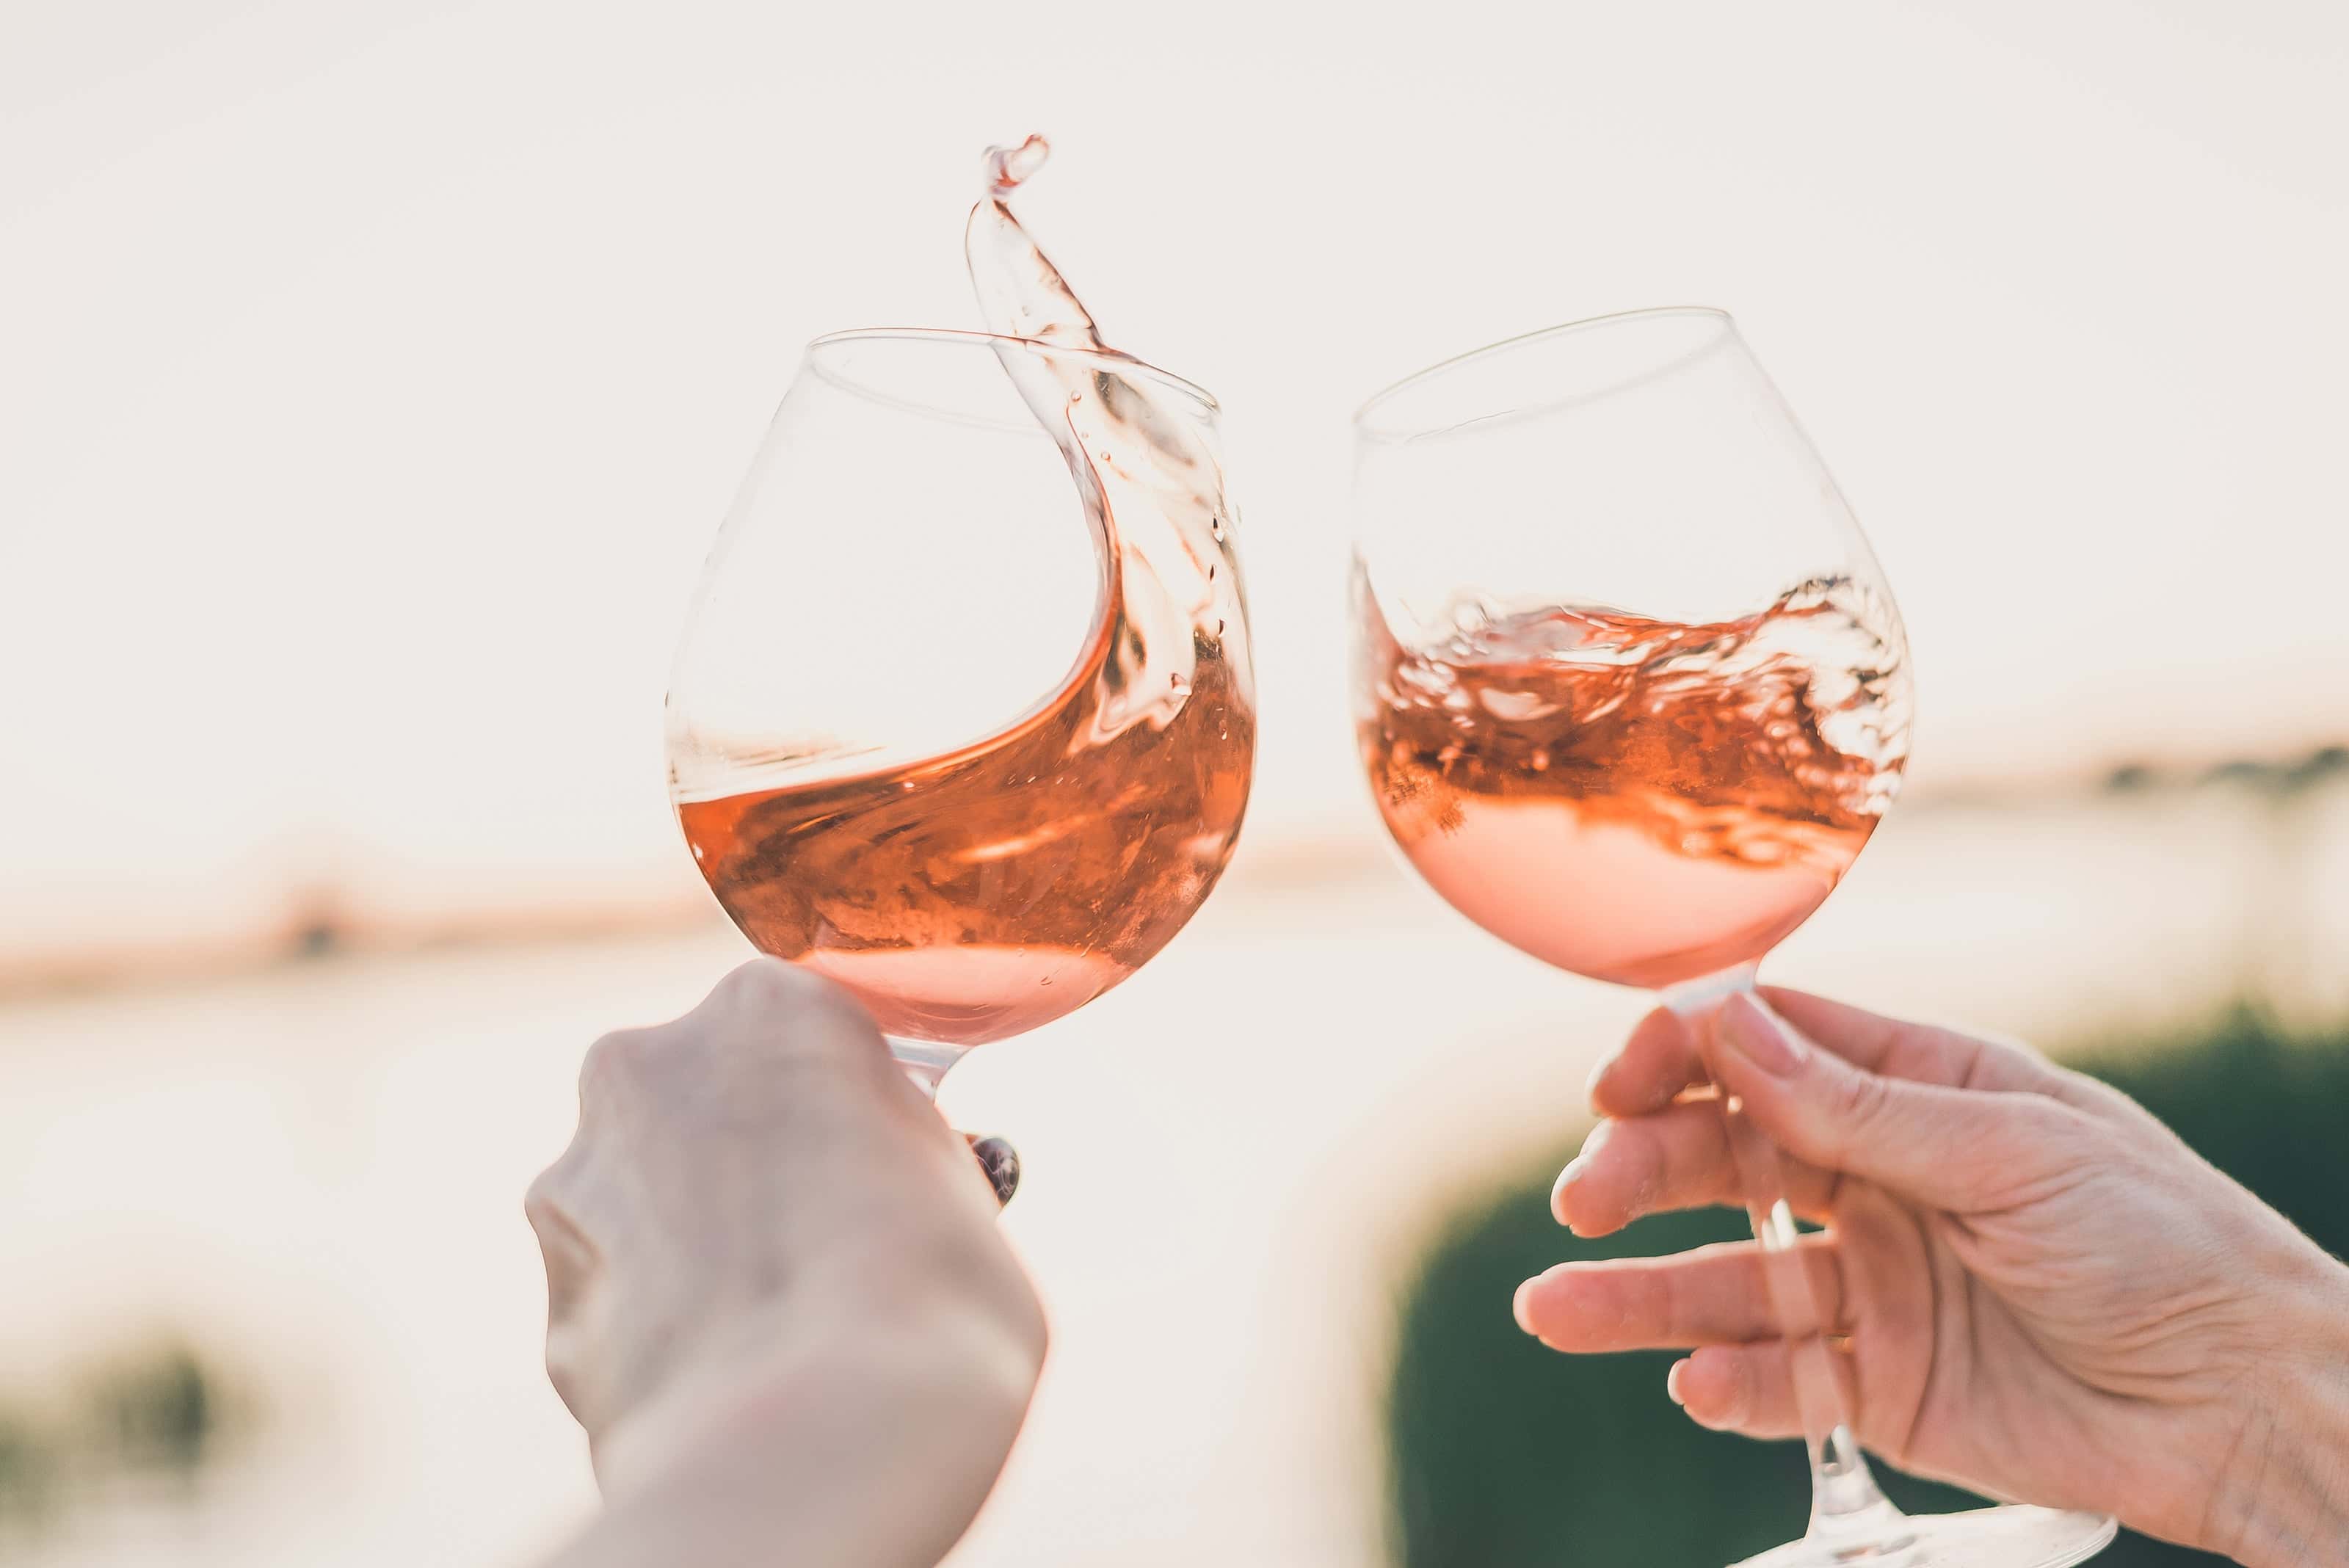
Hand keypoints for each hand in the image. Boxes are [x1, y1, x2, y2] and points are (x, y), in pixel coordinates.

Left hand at [525, 959, 1045, 1567]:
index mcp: (770, 1008)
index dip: (846, 1109)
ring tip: (785, 1334)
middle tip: (834, 1248)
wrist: (818, 1444)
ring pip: (652, 1203)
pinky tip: (733, 1384)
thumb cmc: (930, 1302)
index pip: (809, 1035)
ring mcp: (580, 1182)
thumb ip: (890, 1152)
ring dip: (703, 1253)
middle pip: (712, 1105)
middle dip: (754, 1166)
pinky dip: (669, 1339)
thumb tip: (868, 1189)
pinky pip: (626, 1307)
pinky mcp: (551, 1302)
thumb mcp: (953, 1183)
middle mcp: (650, 1067)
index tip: (879, 1166)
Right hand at [1513, 987, 2348, 1564]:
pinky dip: (1730, 1384)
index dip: (1680, 1054)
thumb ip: (1855, 1106)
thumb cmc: (2167, 1242)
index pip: (1766, 1046)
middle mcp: (1879, 1179)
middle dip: (1641, 1171)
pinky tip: (1697, 1385)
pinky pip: (1783, 1381)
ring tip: (1556, 1311)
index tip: (1616, 1084)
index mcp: (1917, 1090)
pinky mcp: (1885, 1387)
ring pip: (1727, 1279)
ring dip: (1640, 1294)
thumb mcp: (2011, 1151)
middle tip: (1585, 1199)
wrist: (2254, 1404)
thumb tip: (1726, 1018)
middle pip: (1723, 1161)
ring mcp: (1875, 1285)